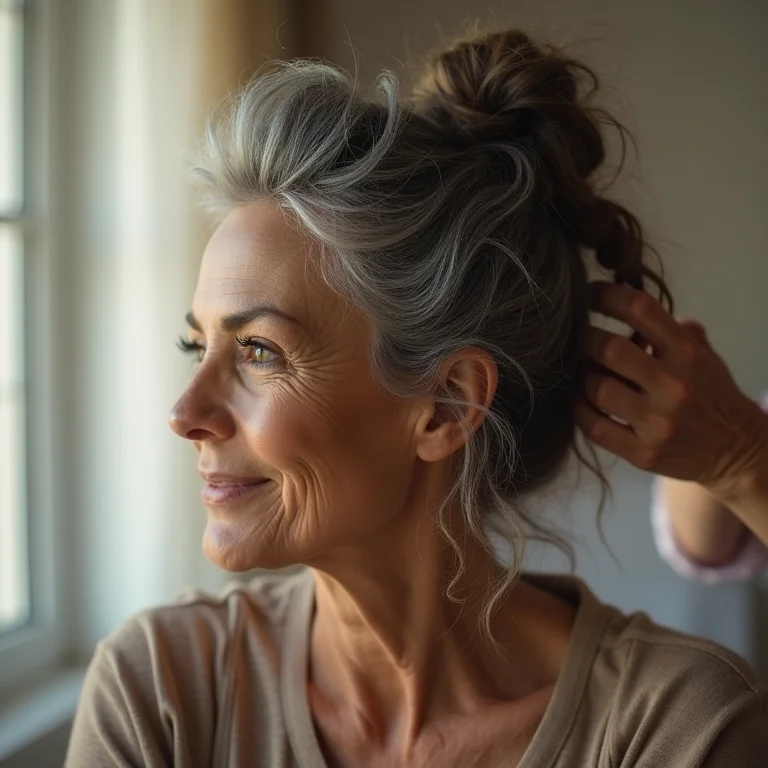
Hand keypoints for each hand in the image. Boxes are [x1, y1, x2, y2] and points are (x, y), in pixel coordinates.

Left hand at [575, 282, 767, 499]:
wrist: (737, 452)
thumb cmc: (711, 395)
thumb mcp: (704, 355)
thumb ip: (671, 330)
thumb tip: (629, 304)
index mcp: (688, 353)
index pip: (641, 309)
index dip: (606, 295)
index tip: (588, 293)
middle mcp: (674, 385)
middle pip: (610, 348)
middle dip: (585, 339)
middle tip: (577, 340)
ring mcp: (659, 423)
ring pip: (597, 389)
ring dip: (583, 378)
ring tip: (585, 374)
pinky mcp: (644, 454)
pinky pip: (595, 427)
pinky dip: (580, 410)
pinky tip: (582, 401)